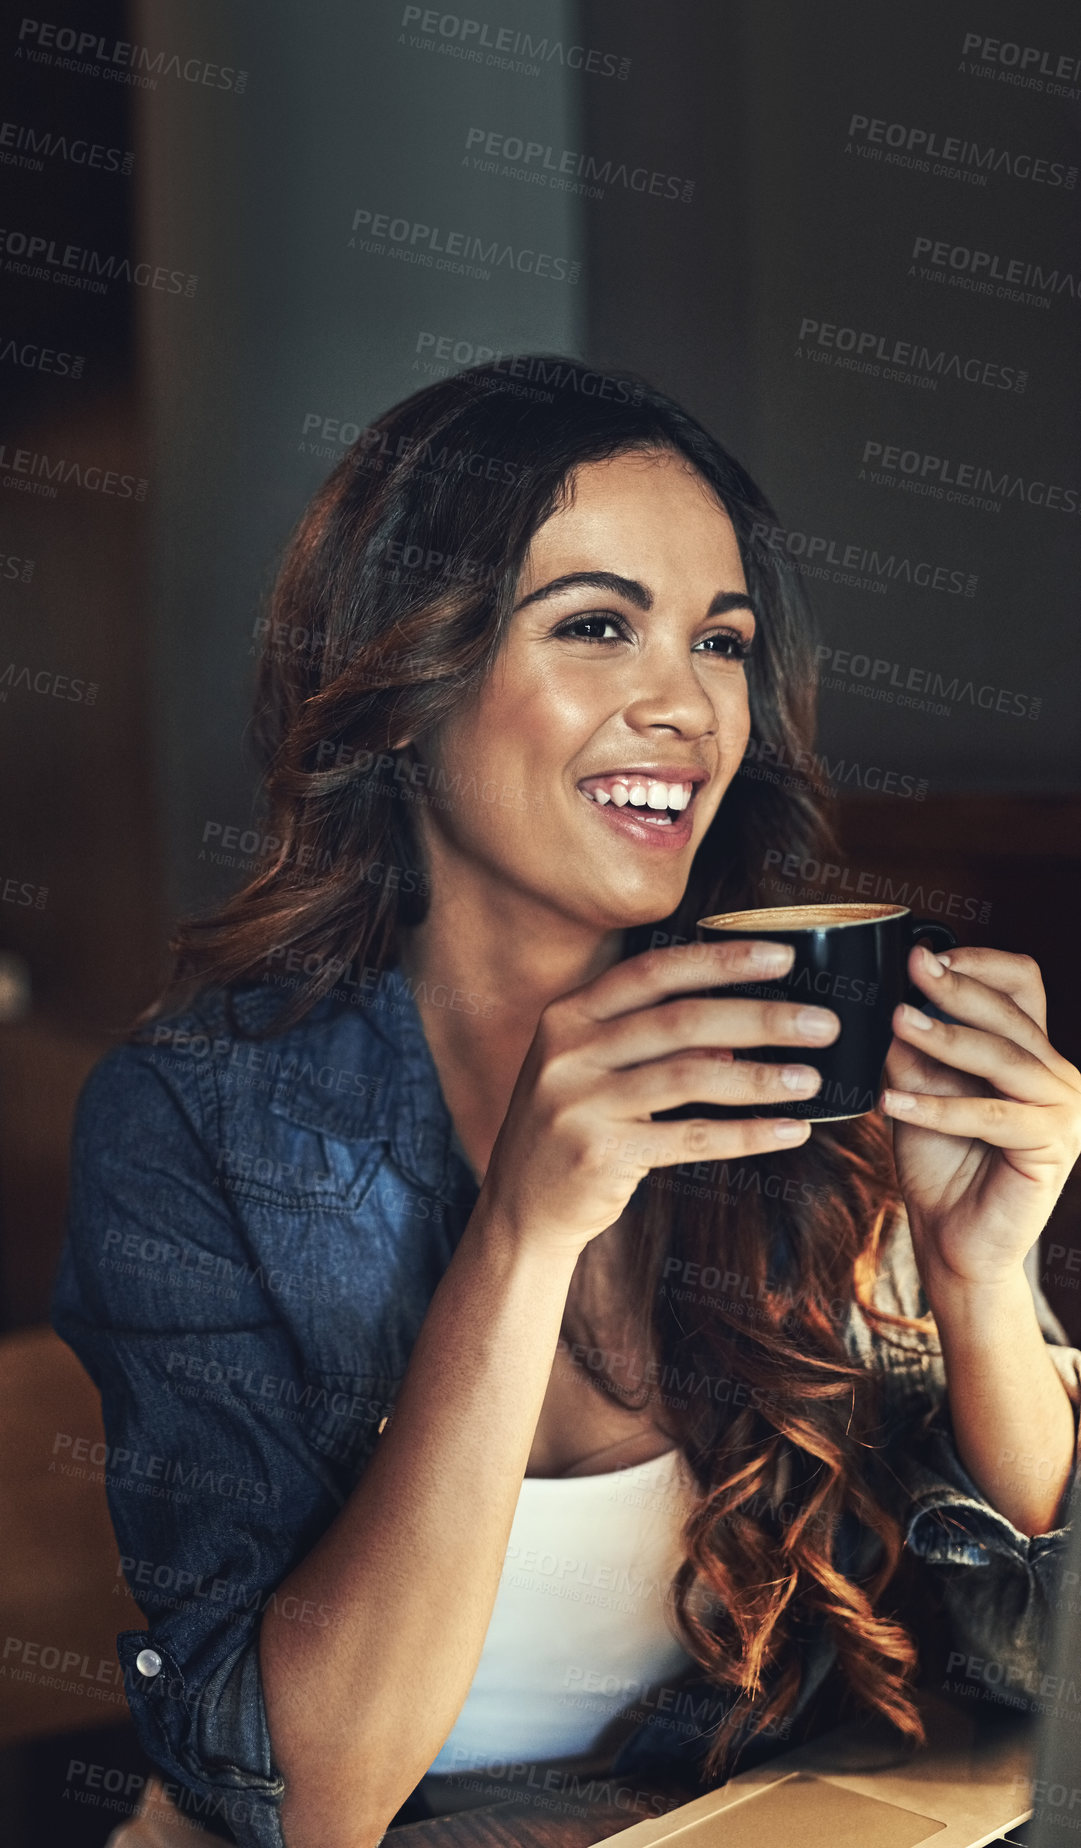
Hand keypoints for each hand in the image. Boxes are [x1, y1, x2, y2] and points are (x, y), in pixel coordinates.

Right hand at [477, 938, 839, 1257]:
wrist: (519, 1208)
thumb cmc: (570, 1127)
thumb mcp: (597, 1072)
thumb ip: (653, 1045)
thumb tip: (736, 1033)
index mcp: (568, 1016)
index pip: (654, 972)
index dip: (721, 960)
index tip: (783, 957)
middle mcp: (568, 1052)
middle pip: (681, 1020)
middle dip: (762, 1017)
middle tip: (823, 1022)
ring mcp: (580, 1103)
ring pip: (691, 1076)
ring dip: (762, 1077)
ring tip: (814, 1078)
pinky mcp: (601, 1154)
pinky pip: (691, 1138)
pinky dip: (746, 1133)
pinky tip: (788, 1130)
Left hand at [879, 945, 1080, 1289]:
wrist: (954, 1241)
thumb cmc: (940, 1164)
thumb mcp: (917, 1092)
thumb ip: (914, 1052)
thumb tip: (898, 1007)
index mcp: (1030, 1053)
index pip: (1022, 985)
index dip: (980, 963)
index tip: (925, 954)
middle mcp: (1056, 1075)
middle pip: (1013, 1014)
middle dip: (958, 987)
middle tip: (912, 968)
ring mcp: (1062, 1110)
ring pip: (1003, 1058)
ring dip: (947, 1038)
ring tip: (897, 1022)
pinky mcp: (1051, 1146)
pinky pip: (991, 1116)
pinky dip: (938, 1108)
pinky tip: (893, 1102)